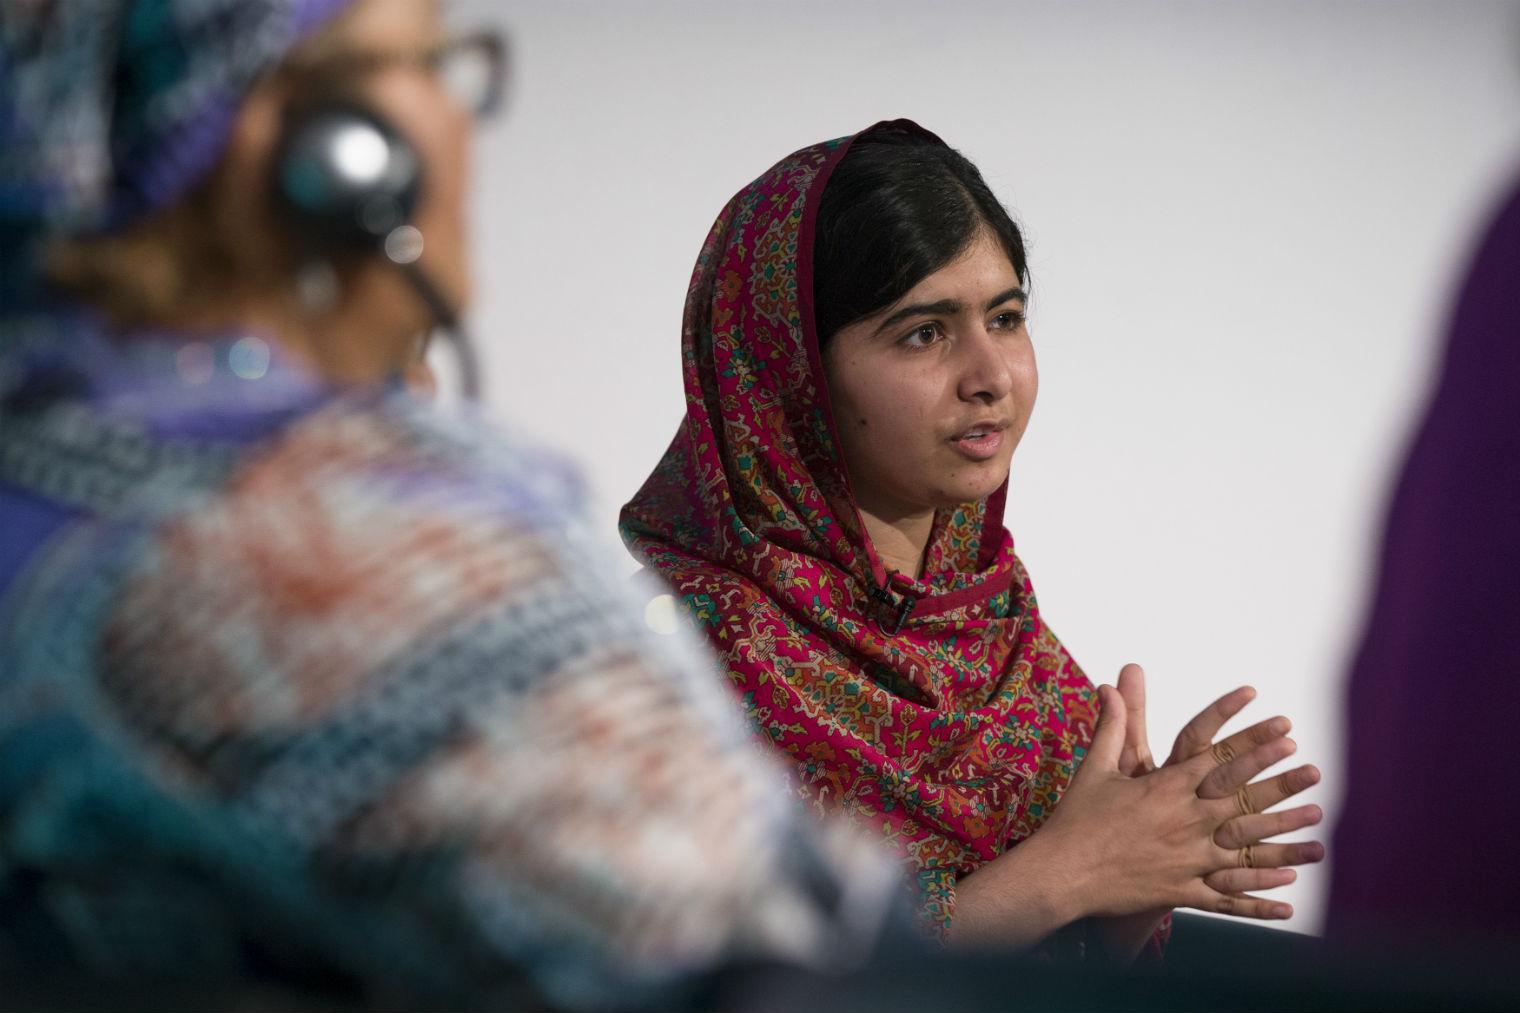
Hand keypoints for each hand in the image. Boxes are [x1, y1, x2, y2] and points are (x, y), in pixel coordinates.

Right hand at [1042, 685, 1321, 919]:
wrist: (1060, 873)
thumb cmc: (1076, 818)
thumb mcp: (1096, 766)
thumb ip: (1113, 724)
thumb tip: (1111, 683)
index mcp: (1165, 787)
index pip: (1219, 758)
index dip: (1253, 740)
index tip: (1282, 727)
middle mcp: (1183, 820)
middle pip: (1241, 798)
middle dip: (1279, 781)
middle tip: (1313, 768)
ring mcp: (1186, 859)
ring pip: (1245, 848)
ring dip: (1284, 838)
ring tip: (1318, 828)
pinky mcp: (1181, 891)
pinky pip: (1227, 896)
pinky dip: (1259, 899)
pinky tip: (1289, 898)